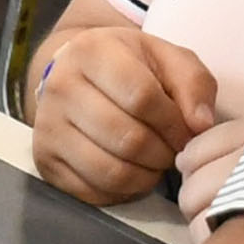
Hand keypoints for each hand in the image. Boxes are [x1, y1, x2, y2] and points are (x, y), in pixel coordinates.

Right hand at [26, 26, 217, 203]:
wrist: (76, 72)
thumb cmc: (130, 66)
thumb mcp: (167, 58)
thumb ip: (194, 84)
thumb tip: (200, 125)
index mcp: (92, 51)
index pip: (141, 96)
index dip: (174, 123)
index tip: (187, 132)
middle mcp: (60, 86)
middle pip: (127, 138)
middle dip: (163, 153)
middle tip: (173, 151)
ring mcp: (47, 125)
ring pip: (110, 170)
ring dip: (146, 176)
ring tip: (155, 162)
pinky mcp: (43, 159)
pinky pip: (92, 192)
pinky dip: (123, 191)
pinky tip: (132, 172)